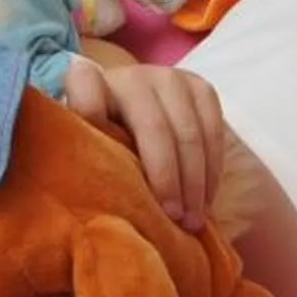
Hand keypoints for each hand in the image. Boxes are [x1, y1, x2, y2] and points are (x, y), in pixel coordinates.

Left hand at [61, 57, 226, 232]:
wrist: (130, 110)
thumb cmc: (102, 141)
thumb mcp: (84, 147)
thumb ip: (86, 160)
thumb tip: (92, 209)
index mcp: (89, 84)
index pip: (86, 88)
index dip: (90, 113)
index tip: (103, 164)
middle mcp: (129, 76)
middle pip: (153, 127)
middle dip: (166, 178)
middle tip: (173, 219)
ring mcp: (168, 77)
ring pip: (188, 133)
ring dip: (194, 182)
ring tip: (193, 220)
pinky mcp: (198, 86)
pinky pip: (213, 130)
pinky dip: (212, 169)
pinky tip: (206, 198)